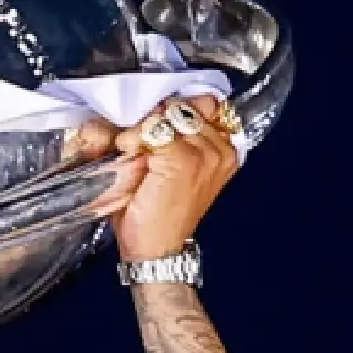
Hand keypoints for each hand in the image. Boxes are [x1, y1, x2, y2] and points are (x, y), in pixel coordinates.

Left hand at [82, 92, 238, 262]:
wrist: (155, 250)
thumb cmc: (160, 214)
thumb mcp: (173, 168)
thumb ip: (175, 137)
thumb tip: (156, 107)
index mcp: (225, 149)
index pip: (205, 103)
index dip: (175, 110)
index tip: (156, 126)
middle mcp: (220, 149)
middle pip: (185, 105)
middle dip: (157, 117)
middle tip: (140, 142)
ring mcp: (204, 153)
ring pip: (168, 114)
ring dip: (143, 127)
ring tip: (133, 150)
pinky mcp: (184, 159)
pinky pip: (155, 128)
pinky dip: (135, 137)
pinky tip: (128, 153)